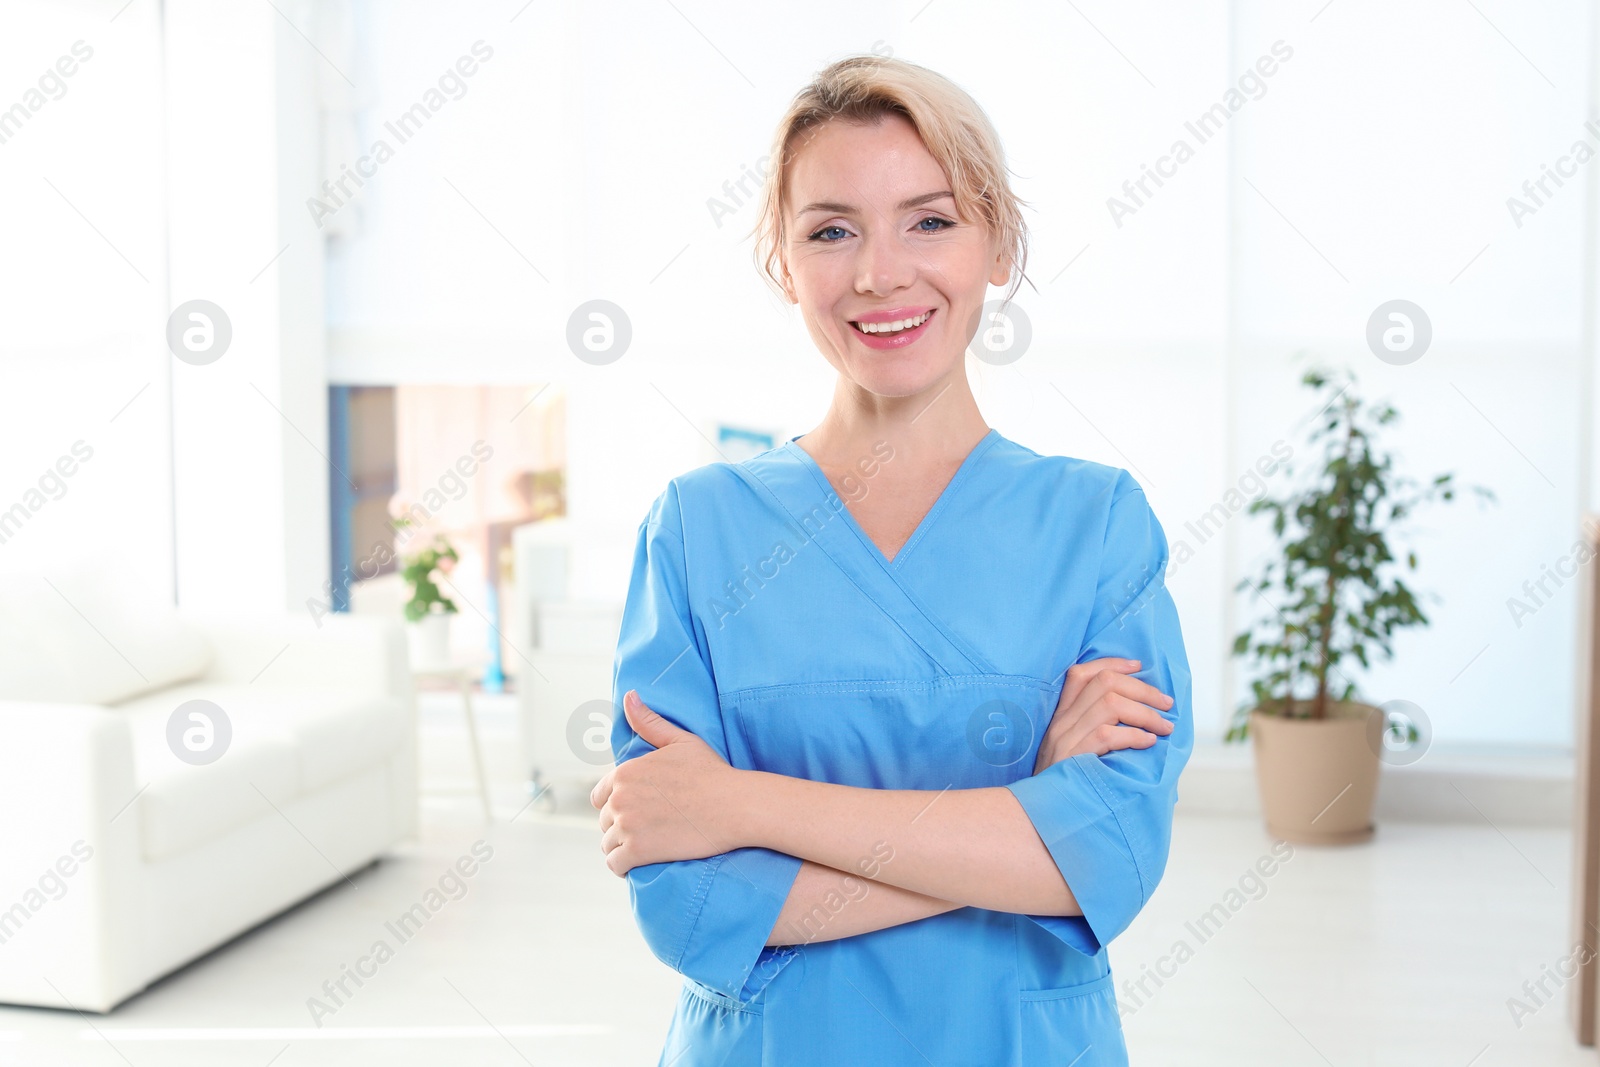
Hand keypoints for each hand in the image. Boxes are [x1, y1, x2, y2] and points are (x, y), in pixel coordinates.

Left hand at [590, 690, 741, 876]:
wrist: (735, 805)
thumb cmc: (712, 772)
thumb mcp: (680, 741)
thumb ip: (649, 722)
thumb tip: (630, 696)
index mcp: (624, 773)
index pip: (600, 796)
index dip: (617, 804)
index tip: (639, 810)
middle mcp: (619, 799)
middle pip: (605, 822)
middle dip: (621, 827)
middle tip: (648, 830)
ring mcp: (627, 826)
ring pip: (608, 844)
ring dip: (622, 848)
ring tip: (646, 847)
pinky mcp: (637, 852)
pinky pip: (615, 865)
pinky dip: (624, 867)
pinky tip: (640, 863)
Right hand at [1033, 658, 1174, 773]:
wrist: (1038, 818)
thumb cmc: (1069, 784)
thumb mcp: (1075, 751)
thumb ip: (1096, 731)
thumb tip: (1140, 715)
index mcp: (1061, 717)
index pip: (1080, 674)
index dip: (1111, 663)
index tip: (1139, 666)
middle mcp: (1061, 723)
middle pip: (1103, 683)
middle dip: (1142, 688)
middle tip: (1166, 704)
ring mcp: (1065, 740)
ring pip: (1110, 704)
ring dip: (1145, 713)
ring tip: (1164, 727)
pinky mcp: (1072, 759)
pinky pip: (1107, 735)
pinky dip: (1134, 735)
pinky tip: (1149, 743)